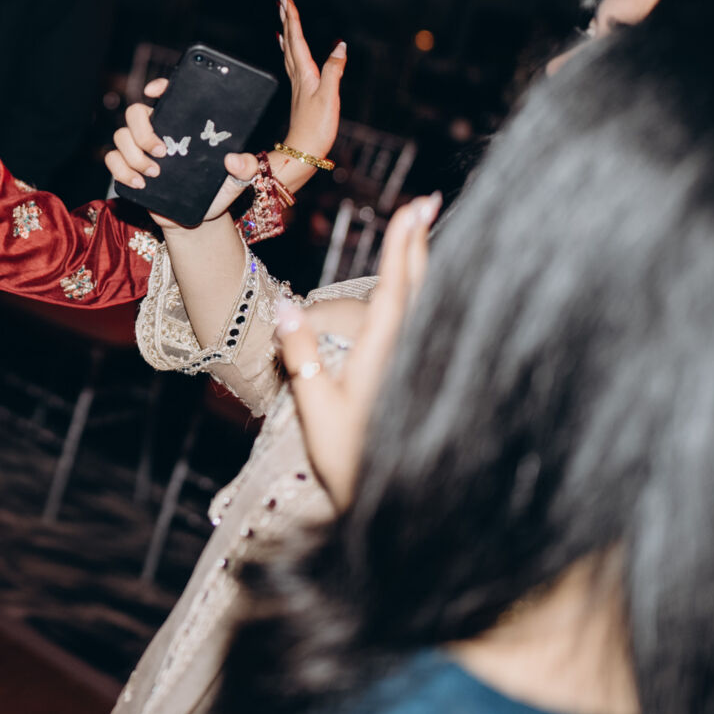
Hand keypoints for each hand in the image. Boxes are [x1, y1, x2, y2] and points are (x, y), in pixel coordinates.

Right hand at [106, 76, 248, 227]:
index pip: (166, 95)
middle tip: (162, 152)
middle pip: (134, 113)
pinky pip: (112, 160)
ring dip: (134, 155)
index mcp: (181, 124)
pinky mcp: (128, 168)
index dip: (157, 87)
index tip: (153, 92)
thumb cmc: (216, 191)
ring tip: (155, 174)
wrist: (198, 218)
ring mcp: (139, 149)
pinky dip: (121, 171)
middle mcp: (157, 131)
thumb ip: (245, 167)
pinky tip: (139, 183)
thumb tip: (234, 159)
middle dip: (143, 131)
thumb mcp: (237, 179)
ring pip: (120, 136)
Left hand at [270, 0, 345, 185]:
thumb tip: (341, 46)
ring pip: (289, 51)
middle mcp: (298, 77)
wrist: (304, 153)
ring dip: (287, 32)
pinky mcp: (301, 94)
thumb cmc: (316, 129)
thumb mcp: (330, 97)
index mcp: (305, 74)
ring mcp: (298, 85)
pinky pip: (293, 65)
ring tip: (284, 18)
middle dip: (287, 18)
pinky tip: (290, 52)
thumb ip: (335, 70)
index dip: (292, 18)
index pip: (296, 39)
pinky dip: (290, 51)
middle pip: (290, 41)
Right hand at [275, 193, 438, 508]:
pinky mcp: (417, 378)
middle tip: (427, 202)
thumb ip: (302, 357)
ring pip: (426, 305)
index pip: (397, 290)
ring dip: (423, 265)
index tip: (413, 207)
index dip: (404, 246)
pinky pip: (424, 324)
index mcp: (382, 356)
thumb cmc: (351, 464)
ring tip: (425, 231)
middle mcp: (406, 354)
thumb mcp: (317, 411)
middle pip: (417, 288)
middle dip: (419, 242)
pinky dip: (423, 295)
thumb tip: (285, 304)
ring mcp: (415, 366)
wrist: (403, 511)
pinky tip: (424, 290)